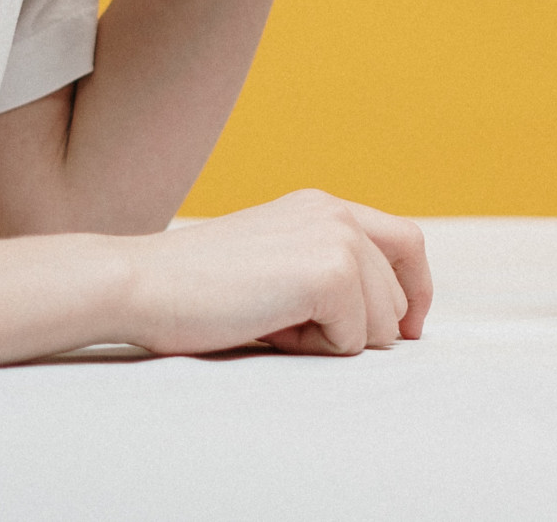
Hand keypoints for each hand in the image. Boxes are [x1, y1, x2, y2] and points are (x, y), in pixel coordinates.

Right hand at [127, 189, 432, 355]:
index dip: (414, 292)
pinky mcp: (331, 271)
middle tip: (287, 328)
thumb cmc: (196, 289)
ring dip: (333, 342)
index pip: (406, 243)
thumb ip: (324, 272)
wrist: (143, 284)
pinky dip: (317, 350)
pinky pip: (354, 339)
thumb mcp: (273, 265)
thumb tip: (389, 322)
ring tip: (274, 324)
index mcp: (324, 206)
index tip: (406, 331)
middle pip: (398, 294)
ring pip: (382, 323)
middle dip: (357, 330)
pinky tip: (272, 330)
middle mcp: (337, 213)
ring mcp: (337, 237)